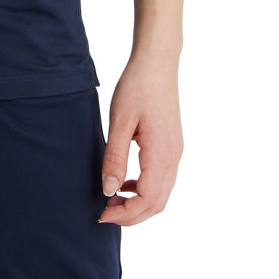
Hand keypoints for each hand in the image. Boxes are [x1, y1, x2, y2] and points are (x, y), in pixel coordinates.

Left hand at [97, 54, 183, 225]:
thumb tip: (109, 190)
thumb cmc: (137, 86)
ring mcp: (176, 151)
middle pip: (157, 203)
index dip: (126, 213)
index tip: (103, 214)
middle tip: (106, 214)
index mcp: (161, 152)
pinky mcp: (173, 145)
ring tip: (113, 199)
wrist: (157, 62)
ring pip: (162, 193)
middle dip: (132, 215)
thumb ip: (115, 157)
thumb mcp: (120, 120)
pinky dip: (146, 189)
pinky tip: (126, 181)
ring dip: (139, 204)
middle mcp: (173, 156)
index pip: (147, 199)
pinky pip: (163, 179)